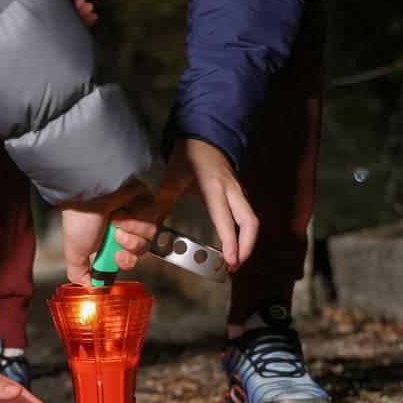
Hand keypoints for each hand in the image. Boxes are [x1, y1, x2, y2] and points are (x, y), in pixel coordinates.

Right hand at [21, 0, 99, 27]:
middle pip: (62, 17)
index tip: (91, 10)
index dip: (80, 17)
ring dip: (74, 12)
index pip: (65, 14)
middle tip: (90, 9)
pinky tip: (75, 2)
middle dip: (78, 16)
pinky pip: (54, 5)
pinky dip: (67, 6)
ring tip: (84, 5)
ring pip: (58, 13)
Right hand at [61, 179, 156, 286]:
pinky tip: (123, 209)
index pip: (128, 260)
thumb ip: (79, 273)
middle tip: (116, 236)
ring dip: (132, 230)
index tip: (117, 257)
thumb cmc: (80, 220)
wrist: (88, 194)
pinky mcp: (145, 201)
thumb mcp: (75, 253)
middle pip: (141, 249)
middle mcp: (124, 229)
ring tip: (117, 220)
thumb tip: (91, 286)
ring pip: (148, 235)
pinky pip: (151, 216)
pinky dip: (137, 215)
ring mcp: (136, 215)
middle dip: (129, 246)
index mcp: (110, 242)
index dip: (126, 262)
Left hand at [156, 138, 257, 271]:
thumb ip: (161, 204)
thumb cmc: (187, 158)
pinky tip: (235, 246)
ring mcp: (239, 192)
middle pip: (250, 222)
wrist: (203, 136)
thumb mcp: (170, 180)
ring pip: (252, 220)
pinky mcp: (240, 194)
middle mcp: (232, 191)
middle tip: (234, 266)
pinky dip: (245, 234)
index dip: (230, 242)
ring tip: (234, 262)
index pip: (226, 220)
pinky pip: (248, 216)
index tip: (230, 261)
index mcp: (214, 188)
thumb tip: (149, 230)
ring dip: (247, 243)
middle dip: (245, 247)